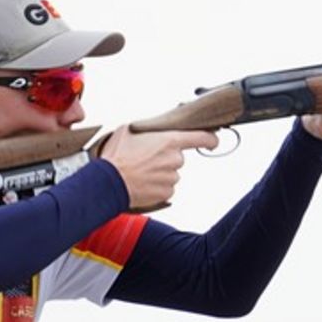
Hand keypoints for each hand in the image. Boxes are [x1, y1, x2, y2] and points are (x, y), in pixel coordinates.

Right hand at [99, 127, 218, 210]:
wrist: (109, 182)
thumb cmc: (117, 155)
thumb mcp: (128, 130)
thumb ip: (146, 128)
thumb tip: (150, 130)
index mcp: (169, 141)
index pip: (201, 138)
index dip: (210, 139)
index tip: (213, 141)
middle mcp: (175, 160)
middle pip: (178, 158)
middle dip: (165, 158)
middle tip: (146, 159)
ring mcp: (172, 178)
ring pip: (171, 174)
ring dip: (160, 173)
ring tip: (140, 172)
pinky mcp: (167, 193)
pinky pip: (166, 188)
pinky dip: (157, 186)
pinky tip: (143, 183)